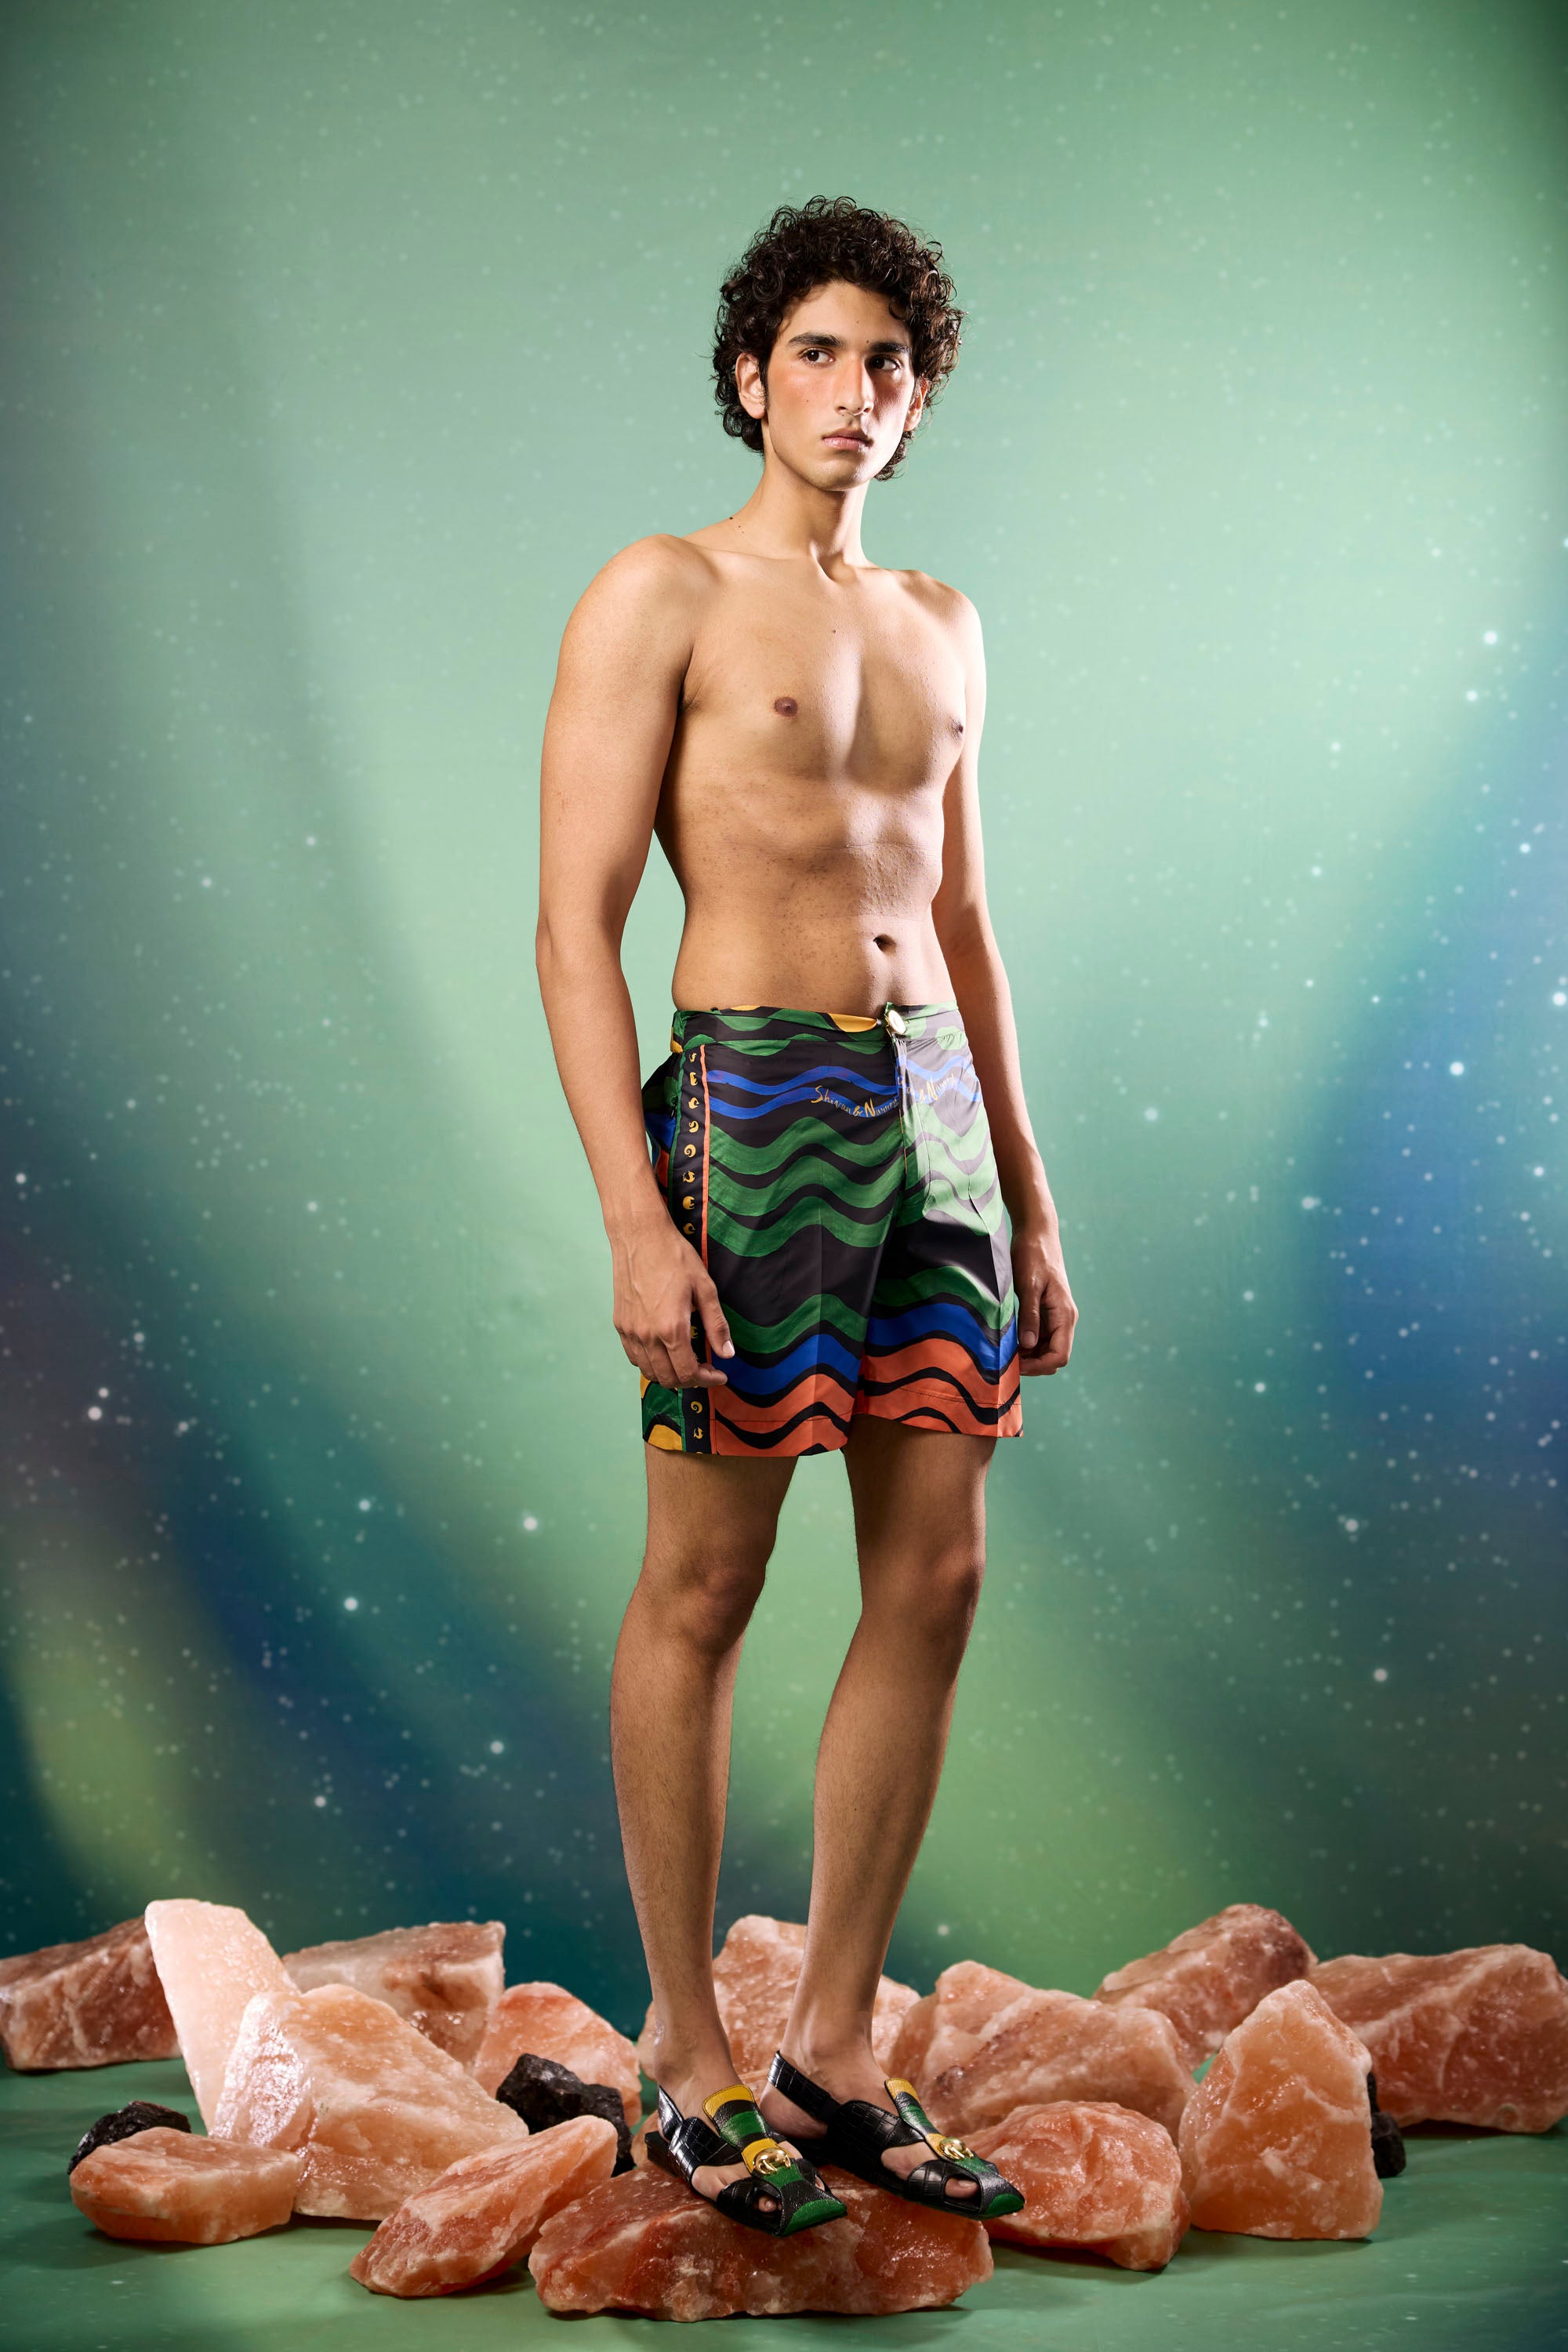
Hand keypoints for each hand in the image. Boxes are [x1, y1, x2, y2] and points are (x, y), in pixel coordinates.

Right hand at [611, 1205, 734, 1392]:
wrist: (639, 1236)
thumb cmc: (674, 1257)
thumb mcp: (705, 1288)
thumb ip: (716, 1325)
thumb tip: (727, 1353)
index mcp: (672, 1328)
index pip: (688, 1372)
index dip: (706, 1379)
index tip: (718, 1375)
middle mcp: (647, 1335)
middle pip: (668, 1378)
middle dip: (690, 1380)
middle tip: (705, 1369)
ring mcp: (630, 1331)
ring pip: (648, 1371)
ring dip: (669, 1374)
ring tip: (685, 1362)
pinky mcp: (620, 1324)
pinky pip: (633, 1357)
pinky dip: (650, 1363)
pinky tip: (663, 1351)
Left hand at [1011, 1220, 1076, 1373]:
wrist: (1037, 1233)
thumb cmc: (1033, 1254)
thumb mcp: (1028, 1284)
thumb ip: (1030, 1315)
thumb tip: (1028, 1345)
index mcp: (1065, 1314)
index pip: (1059, 1356)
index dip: (1038, 1366)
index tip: (1015, 1365)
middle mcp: (1064, 1319)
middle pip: (1054, 1356)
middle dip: (1033, 1364)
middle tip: (1006, 1360)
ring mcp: (1056, 1316)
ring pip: (1046, 1348)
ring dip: (1028, 1355)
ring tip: (1005, 1351)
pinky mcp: (1046, 1311)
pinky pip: (1039, 1336)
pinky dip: (1026, 1343)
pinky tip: (1008, 1339)